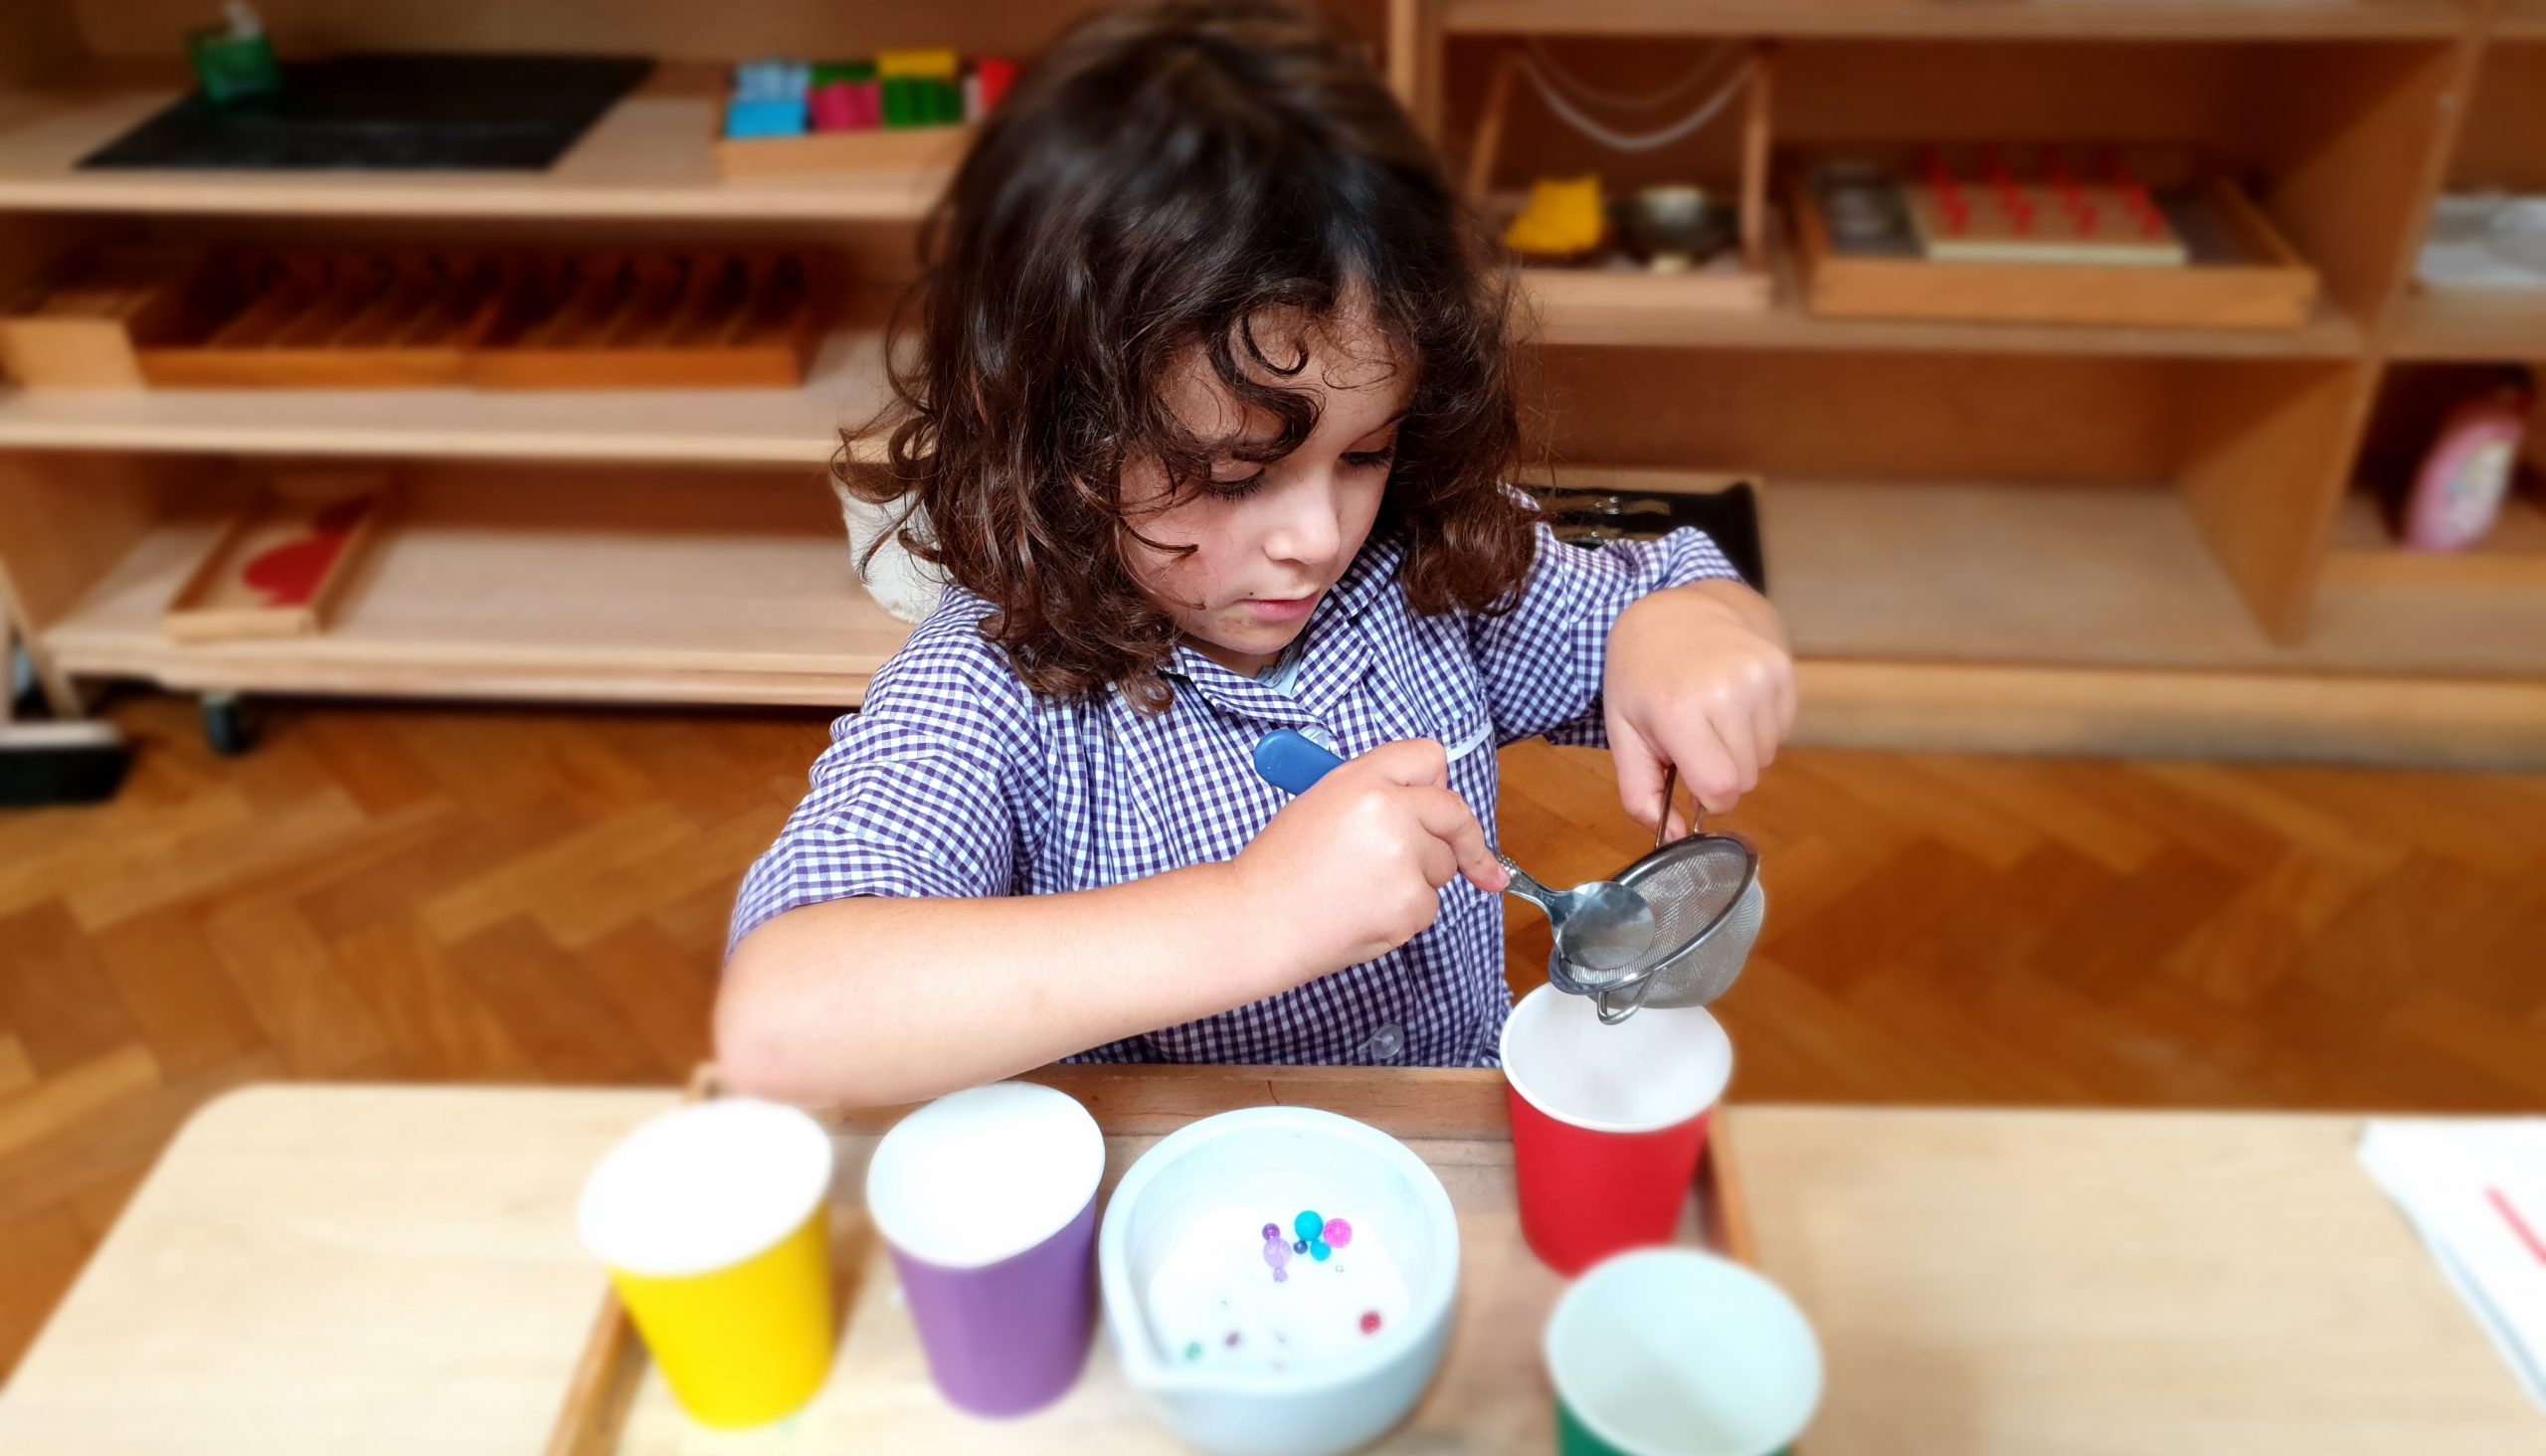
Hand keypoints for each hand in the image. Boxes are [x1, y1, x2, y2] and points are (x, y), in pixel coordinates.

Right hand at [1226, 737, 1508, 984]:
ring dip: (1420, 878)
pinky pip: (1429, 906)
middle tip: (1477, 866)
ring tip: (1362, 886)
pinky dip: (1405, 913)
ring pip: (1444, 866)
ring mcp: (1405, 860)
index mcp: (1363, 779)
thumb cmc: (1282, 866)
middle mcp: (1391, 812)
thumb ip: (1377, 793)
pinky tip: (1363, 912)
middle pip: (1454, 814)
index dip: (1439, 782)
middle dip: (1464, 839)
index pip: (1430, 758)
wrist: (1257, 921)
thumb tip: (1437, 810)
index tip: (1450, 804)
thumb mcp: (1321, 802)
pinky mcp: (1411, 905)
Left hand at [1603, 579, 1795, 833]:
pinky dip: (1759, 728)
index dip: (1709, 796)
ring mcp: (1759, 677)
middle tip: (1697, 741)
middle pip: (1746, 778)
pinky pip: (1782, 730)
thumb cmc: (1642, 677)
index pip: (1721, 788)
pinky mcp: (1781, 669)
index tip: (1693, 779)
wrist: (1676, 609)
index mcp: (1679, 710)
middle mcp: (1725, 691)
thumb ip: (1640, 793)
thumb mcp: (1624, 732)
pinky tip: (1733, 701)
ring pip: (1766, 757)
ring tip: (1712, 717)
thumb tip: (1674, 837)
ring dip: (1741, 750)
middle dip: (1722, 773)